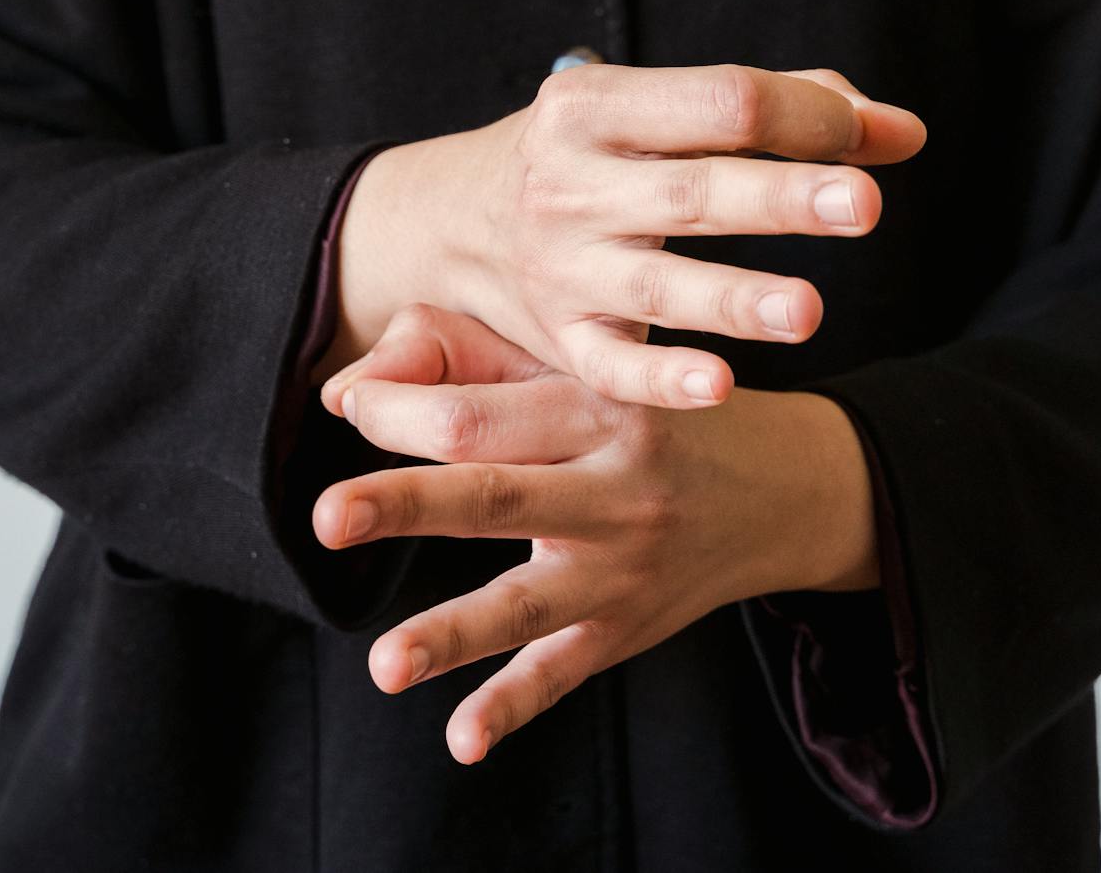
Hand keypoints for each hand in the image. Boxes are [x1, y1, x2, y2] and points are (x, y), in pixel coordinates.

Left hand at [314, 304, 879, 763]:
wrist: (773, 486)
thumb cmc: (639, 413)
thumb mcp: (576, 366)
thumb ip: (462, 362)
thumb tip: (346, 392)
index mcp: (589, 406)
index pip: (479, 414)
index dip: (398, 413)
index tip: (343, 406)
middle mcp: (611, 486)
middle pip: (495, 493)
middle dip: (408, 504)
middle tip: (327, 515)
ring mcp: (621, 566)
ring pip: (526, 602)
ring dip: (452, 634)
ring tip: (384, 664)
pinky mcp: (623, 627)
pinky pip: (562, 672)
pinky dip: (513, 707)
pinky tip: (462, 739)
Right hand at [316, 64, 924, 407]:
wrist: (446, 225)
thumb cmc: (590, 156)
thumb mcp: (653, 109)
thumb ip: (782, 110)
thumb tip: (902, 133)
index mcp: (597, 105)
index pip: (718, 102)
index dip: (805, 119)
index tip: (876, 142)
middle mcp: (571, 183)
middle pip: (692, 188)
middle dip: (781, 196)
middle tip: (865, 205)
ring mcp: (562, 267)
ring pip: (657, 285)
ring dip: (734, 296)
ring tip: (809, 310)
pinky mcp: (561, 341)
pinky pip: (613, 367)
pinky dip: (661, 379)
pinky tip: (720, 386)